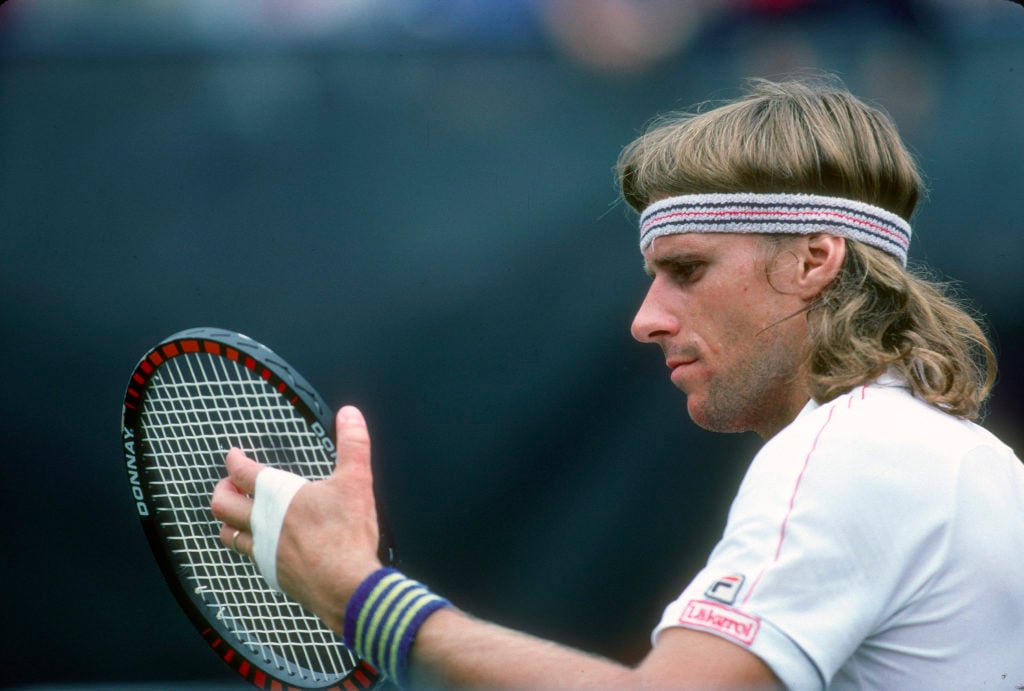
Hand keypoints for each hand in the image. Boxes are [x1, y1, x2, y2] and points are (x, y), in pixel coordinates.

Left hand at [210, 405, 383, 632]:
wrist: (346, 586)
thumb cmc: (347, 534)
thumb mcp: (356, 480)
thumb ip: (353, 444)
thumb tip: (349, 415)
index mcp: (278, 496)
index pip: (243, 472)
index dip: (234, 460)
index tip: (233, 454)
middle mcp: (262, 523)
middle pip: (223, 504)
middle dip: (222, 490)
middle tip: (228, 485)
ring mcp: (264, 551)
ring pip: (230, 535)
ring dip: (229, 522)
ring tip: (235, 517)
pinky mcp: (273, 574)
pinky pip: (251, 558)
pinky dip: (251, 548)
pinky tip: (263, 547)